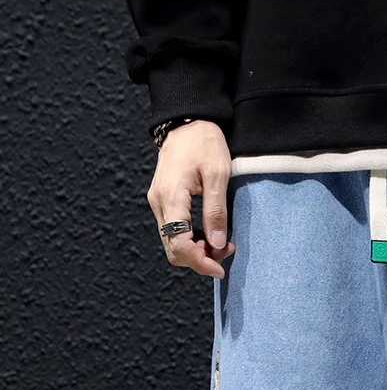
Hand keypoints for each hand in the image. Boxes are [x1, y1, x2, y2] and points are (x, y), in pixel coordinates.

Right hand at [147, 120, 235, 277]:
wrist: (187, 121)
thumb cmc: (204, 142)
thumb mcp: (218, 174)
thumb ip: (216, 211)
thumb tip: (216, 244)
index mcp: (171, 196)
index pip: (179, 244)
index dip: (200, 261)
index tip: (220, 268)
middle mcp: (159, 202)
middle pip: (173, 249)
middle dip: (199, 258)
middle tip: (225, 252)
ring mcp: (158, 202)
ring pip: (172, 243)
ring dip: (196, 251)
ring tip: (221, 242)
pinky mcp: (163, 201)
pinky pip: (173, 231)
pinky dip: (191, 240)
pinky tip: (209, 234)